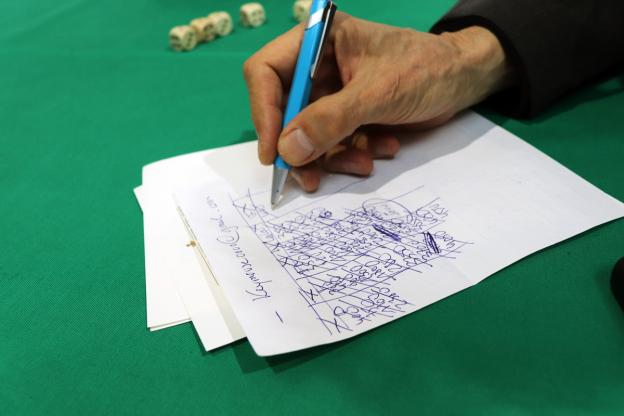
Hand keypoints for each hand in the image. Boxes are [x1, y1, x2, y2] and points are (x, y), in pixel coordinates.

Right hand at [243, 12, 512, 190]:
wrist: (463, 81)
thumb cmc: (424, 70)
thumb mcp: (377, 93)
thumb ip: (331, 120)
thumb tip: (287, 151)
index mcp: (316, 41)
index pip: (265, 73)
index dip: (263, 113)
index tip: (273, 152)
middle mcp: (316, 67)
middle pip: (283, 112)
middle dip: (300, 147)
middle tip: (308, 178)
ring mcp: (331, 94)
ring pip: (307, 136)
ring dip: (331, 157)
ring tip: (363, 163)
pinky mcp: (346, 117)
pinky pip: (332, 145)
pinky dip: (351, 155)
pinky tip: (382, 150)